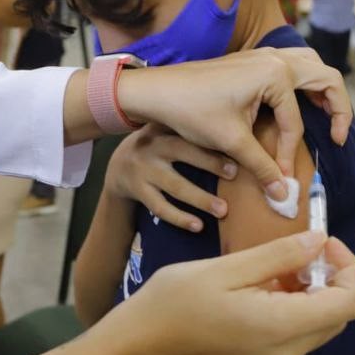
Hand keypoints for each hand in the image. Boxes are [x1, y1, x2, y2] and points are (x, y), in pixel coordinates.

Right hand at [104, 230, 354, 354]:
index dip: (348, 265)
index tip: (321, 239)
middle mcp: (289, 350)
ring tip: (280, 262)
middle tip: (301, 246)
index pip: (349, 301)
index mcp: (283, 326)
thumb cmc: (176, 301)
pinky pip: (301, 328)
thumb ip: (280, 256)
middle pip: (341, 312)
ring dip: (315, 287)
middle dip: (333, 274)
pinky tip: (267, 281)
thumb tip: (320, 241)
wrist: (142, 343)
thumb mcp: (228, 268)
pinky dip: (298, 301)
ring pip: (323, 320)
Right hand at [106, 125, 237, 231]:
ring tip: (223, 210)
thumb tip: (236, 133)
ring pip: (175, 186)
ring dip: (200, 199)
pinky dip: (179, 218)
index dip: (213, 139)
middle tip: (235, 175)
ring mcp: (144, 170)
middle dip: (210, 164)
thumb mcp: (167, 130)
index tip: (236, 150)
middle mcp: (153, 147)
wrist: (118, 166)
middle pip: (183, 153)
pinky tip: (198, 226)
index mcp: (164, 129)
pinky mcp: (139, 191)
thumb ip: (191, 130)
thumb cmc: (157, 146)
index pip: (191, 132)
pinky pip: (160, 207)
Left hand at [117, 48, 351, 200]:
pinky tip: (299, 105)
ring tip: (327, 118)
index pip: (296, 122)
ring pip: (311, 66)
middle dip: (338, 109)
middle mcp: (276, 58)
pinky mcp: (254, 60)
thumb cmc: (191, 110)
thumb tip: (284, 196)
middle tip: (338, 137)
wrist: (157, 91)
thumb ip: (262, 167)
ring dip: (323, 90)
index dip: (291, 153)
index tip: (282, 178)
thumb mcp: (231, 142)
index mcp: (275, 74)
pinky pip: (293, 66)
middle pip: (326, 78)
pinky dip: (305, 84)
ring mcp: (265, 55)